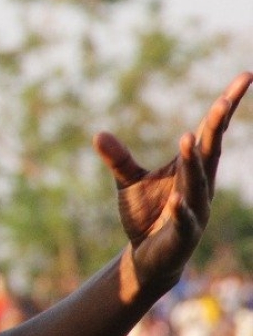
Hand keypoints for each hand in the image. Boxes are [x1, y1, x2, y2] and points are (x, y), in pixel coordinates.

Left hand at [94, 71, 251, 293]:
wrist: (148, 258)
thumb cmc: (147, 215)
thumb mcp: (128, 182)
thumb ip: (119, 159)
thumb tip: (98, 134)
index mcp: (193, 168)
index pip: (211, 132)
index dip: (225, 106)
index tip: (244, 77)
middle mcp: (201, 186)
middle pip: (210, 150)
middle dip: (218, 125)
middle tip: (224, 99)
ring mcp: (196, 211)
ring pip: (197, 183)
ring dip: (192, 162)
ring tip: (186, 138)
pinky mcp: (183, 235)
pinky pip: (184, 220)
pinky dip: (181, 210)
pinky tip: (176, 200)